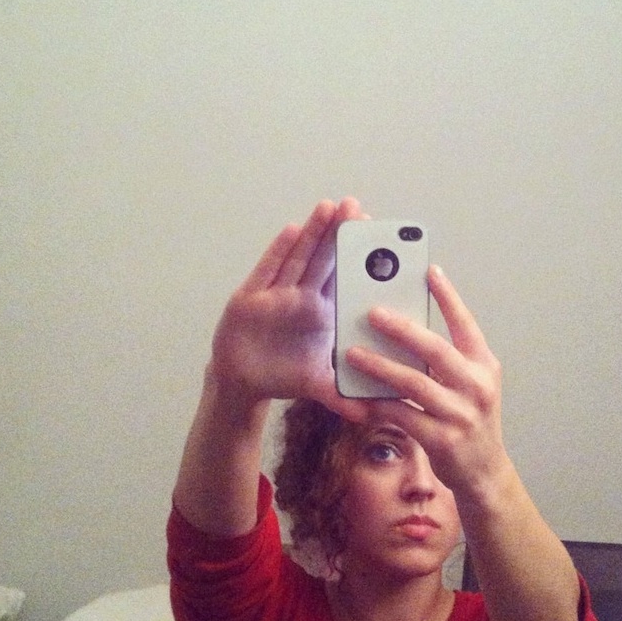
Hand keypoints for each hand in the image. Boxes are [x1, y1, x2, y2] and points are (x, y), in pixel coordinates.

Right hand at [210, 198, 367, 417]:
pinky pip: (267, 270)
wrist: (243, 384)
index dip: (358, 257)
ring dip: (313, 232)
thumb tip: (367, 414)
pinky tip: (291, 230)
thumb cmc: (282, 375)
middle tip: (357, 205)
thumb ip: (340, 396)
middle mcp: (300, 297)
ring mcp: (275, 294)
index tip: (378, 234)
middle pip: (323, 259)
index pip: (344, 278)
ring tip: (330, 206)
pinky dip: (278, 251)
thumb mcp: (316, 384)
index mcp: (320, 311)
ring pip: (298, 257)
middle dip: (339, 233)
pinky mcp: (250, 299)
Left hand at [344, 266, 506, 493]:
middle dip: (402, 329)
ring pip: (414, 384)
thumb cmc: (470, 418)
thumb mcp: (471, 383)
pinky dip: (377, 404)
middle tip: (372, 312)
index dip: (448, 296)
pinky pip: (402, 416)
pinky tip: (357, 396)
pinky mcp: (442, 440)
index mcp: (484, 365)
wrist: (485, 471)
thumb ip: (449, 357)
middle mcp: (476, 386)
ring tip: (352, 353)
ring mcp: (461, 415)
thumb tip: (406, 326)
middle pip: (436, 350)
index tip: (429, 270)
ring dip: (380, 366)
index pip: (466, 323)